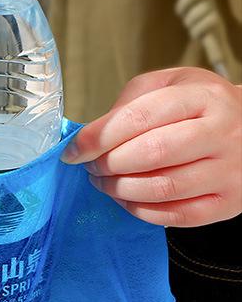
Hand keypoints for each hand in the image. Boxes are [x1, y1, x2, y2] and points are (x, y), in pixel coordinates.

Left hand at [62, 68, 241, 226]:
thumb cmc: (205, 106)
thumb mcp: (172, 85)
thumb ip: (132, 103)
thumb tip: (93, 135)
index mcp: (204, 97)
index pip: (141, 117)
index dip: (99, 136)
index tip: (75, 150)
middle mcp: (222, 133)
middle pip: (152, 154)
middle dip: (109, 164)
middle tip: (90, 166)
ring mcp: (229, 171)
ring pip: (163, 188)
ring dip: (121, 190)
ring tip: (105, 182)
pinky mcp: (228, 202)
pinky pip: (179, 216)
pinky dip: (143, 211)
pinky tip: (128, 200)